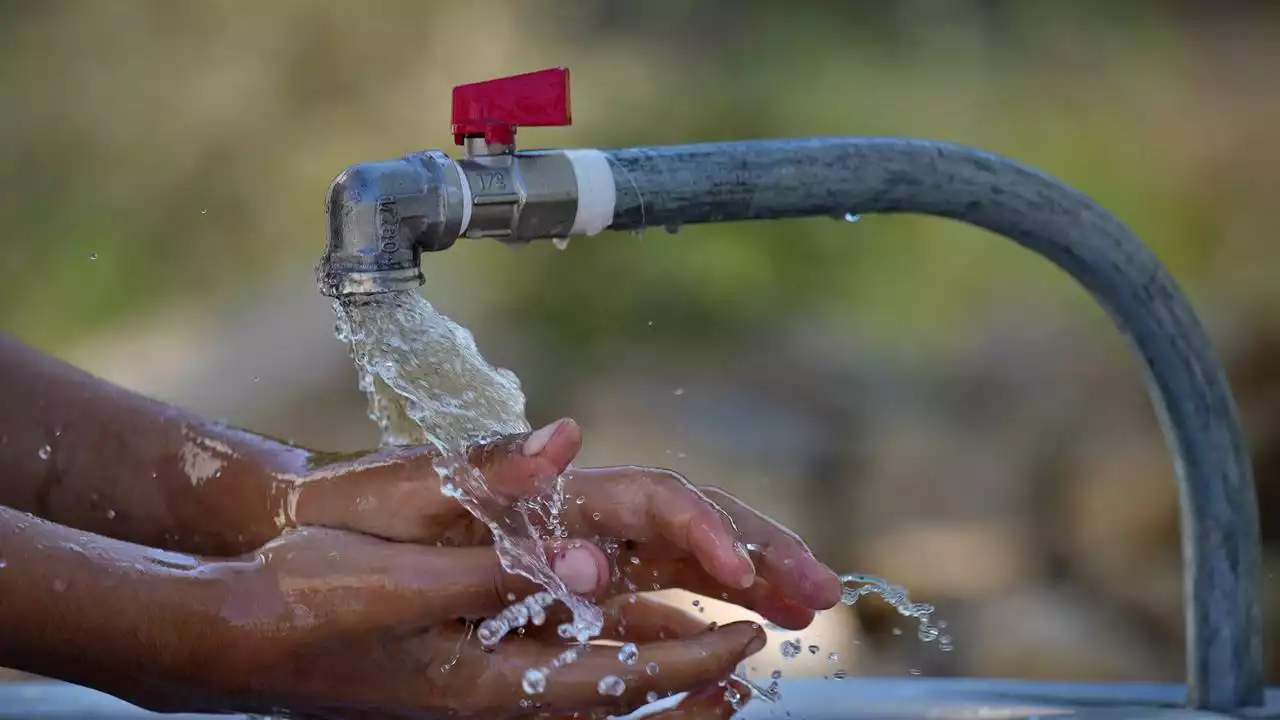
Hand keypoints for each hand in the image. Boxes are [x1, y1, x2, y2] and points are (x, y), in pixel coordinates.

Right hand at [199, 527, 765, 718]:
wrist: (232, 628)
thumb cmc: (310, 599)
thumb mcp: (401, 576)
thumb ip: (497, 562)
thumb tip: (584, 549)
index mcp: (487, 679)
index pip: (613, 678)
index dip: (686, 661)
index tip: (747, 641)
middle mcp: (490, 692)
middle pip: (615, 694)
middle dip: (688, 680)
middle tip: (755, 665)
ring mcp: (475, 684)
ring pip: (589, 686)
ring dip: (654, 674)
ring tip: (713, 675)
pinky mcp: (457, 668)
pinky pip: (553, 671)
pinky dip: (602, 660)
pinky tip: (615, 643)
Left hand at [291, 418, 842, 629]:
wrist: (303, 530)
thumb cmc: (354, 513)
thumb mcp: (407, 489)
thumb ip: (490, 470)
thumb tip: (571, 438)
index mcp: (548, 491)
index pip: (654, 500)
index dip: (706, 531)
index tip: (747, 577)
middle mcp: (574, 515)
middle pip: (690, 526)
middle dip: (761, 553)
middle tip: (823, 592)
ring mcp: (572, 549)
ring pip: (681, 563)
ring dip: (746, 583)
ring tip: (804, 613)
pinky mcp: (557, 584)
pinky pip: (645, 598)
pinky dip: (696, 616)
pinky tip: (729, 639)